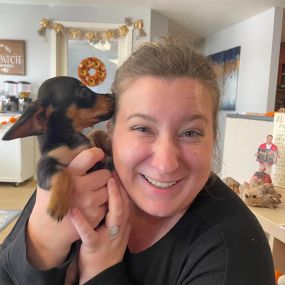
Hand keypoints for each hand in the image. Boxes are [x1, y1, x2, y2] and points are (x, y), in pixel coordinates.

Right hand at [26, 148, 110, 268]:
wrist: (47, 230)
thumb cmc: (49, 200)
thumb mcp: (51, 179)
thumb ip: (65, 165)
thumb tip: (80, 148)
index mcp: (68, 175)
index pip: (89, 156)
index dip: (97, 153)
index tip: (99, 155)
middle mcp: (79, 187)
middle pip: (106, 174)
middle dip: (102, 176)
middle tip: (95, 180)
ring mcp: (88, 202)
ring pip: (110, 189)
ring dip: (105, 190)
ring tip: (94, 193)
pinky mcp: (95, 215)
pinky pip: (108, 203)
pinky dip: (103, 204)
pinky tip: (92, 206)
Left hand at [70, 175, 130, 284]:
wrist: (103, 273)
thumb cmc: (106, 246)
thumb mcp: (115, 230)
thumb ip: (114, 213)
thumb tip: (110, 193)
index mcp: (123, 223)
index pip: (126, 201)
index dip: (122, 186)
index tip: (116, 172)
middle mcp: (120, 228)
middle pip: (124, 204)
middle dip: (120, 187)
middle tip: (113, 172)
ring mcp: (109, 237)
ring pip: (116, 215)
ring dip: (112, 197)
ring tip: (106, 182)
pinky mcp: (95, 246)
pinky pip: (89, 233)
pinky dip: (82, 222)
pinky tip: (74, 211)